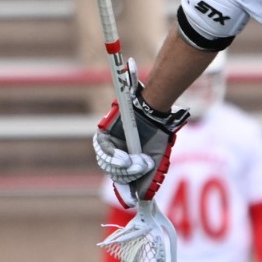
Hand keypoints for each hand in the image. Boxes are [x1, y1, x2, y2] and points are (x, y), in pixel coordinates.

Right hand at [93, 80, 190, 199]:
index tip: (130, 160)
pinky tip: (136, 199)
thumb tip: (126, 61)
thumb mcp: (133, 96)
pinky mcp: (132, 172)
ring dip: (133, 176)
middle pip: (112, 167)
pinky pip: (128, 185)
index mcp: (106, 137)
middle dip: (128, 169)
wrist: (156, 115)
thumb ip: (129, 83)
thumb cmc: (143, 107)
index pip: (106, 152)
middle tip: (143, 163)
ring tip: (146, 165)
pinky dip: (130, 193)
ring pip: (120, 176)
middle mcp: (111, 151)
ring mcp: (121, 163)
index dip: (116, 158)